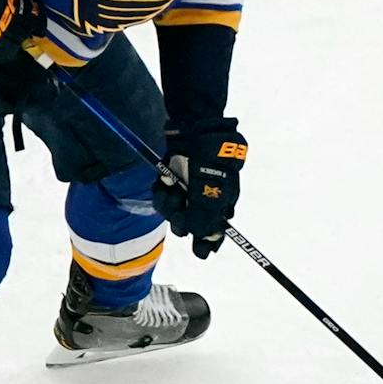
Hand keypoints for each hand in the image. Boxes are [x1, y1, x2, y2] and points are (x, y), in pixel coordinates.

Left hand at [151, 118, 246, 257]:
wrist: (194, 132)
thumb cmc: (209, 166)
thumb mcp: (210, 197)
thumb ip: (204, 223)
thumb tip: (204, 247)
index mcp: (221, 205)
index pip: (214, 233)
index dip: (207, 243)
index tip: (201, 251)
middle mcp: (203, 201)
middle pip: (187, 226)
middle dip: (181, 219)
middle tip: (181, 204)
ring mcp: (186, 191)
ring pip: (171, 213)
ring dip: (169, 204)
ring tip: (172, 189)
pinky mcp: (170, 181)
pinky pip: (162, 197)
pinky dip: (161, 192)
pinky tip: (165, 182)